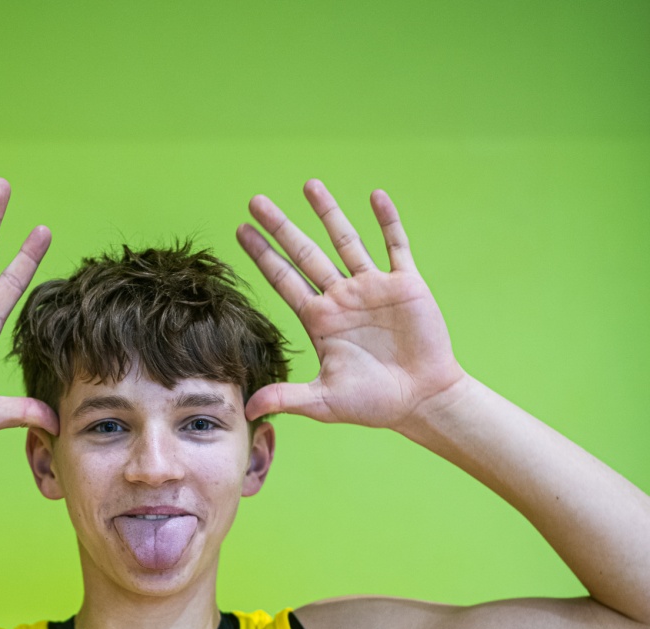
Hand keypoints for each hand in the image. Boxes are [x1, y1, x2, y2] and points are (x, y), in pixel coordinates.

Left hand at [237, 181, 467, 429]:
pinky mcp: (405, 285)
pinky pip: (395, 246)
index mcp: (320, 320)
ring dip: (329, 213)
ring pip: (346, 241)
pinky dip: (388, 221)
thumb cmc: (374, 403)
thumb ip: (286, 397)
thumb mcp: (324, 402)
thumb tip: (246, 410)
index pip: (284, 280)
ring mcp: (373, 288)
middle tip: (255, 201)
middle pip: (305, 254)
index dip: (263, 256)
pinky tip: (376, 197)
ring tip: (309, 185)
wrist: (421, 400)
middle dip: (281, 227)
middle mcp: (342, 298)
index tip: (241, 231)